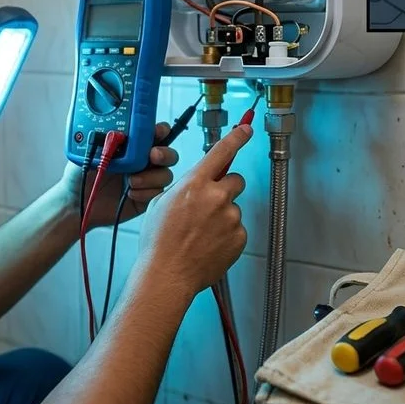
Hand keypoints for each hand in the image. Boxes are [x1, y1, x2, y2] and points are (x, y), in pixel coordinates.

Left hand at [57, 123, 179, 227]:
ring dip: (151, 177)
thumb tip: (121, 131)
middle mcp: (142, 160)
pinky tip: (130, 193)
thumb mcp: (92, 150)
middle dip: (164, 153)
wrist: (77, 201)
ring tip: (131, 181)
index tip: (156, 132)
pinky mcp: (145, 197)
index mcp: (132, 145)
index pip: (154, 133)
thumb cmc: (81, 173)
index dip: (160, 131)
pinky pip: (158, 192)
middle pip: (168, 153)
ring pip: (165, 174)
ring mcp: (145, 179)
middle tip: (153, 156)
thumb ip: (109, 138)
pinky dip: (146, 192)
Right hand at [136, 124, 251, 294]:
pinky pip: (237, 230)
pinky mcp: (239, 237)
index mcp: (195, 183)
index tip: (246, 129)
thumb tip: (198, 185)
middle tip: (210, 206)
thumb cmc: (159, 242)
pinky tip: (208, 245)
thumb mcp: (162, 203)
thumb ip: (185, 188)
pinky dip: (226, 236)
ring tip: (201, 235)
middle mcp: (217, 196)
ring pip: (233, 209)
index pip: (222, 152)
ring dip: (222, 217)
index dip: (237, 137)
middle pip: (235, 181)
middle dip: (226, 189)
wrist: (167, 274)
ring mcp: (231, 217)